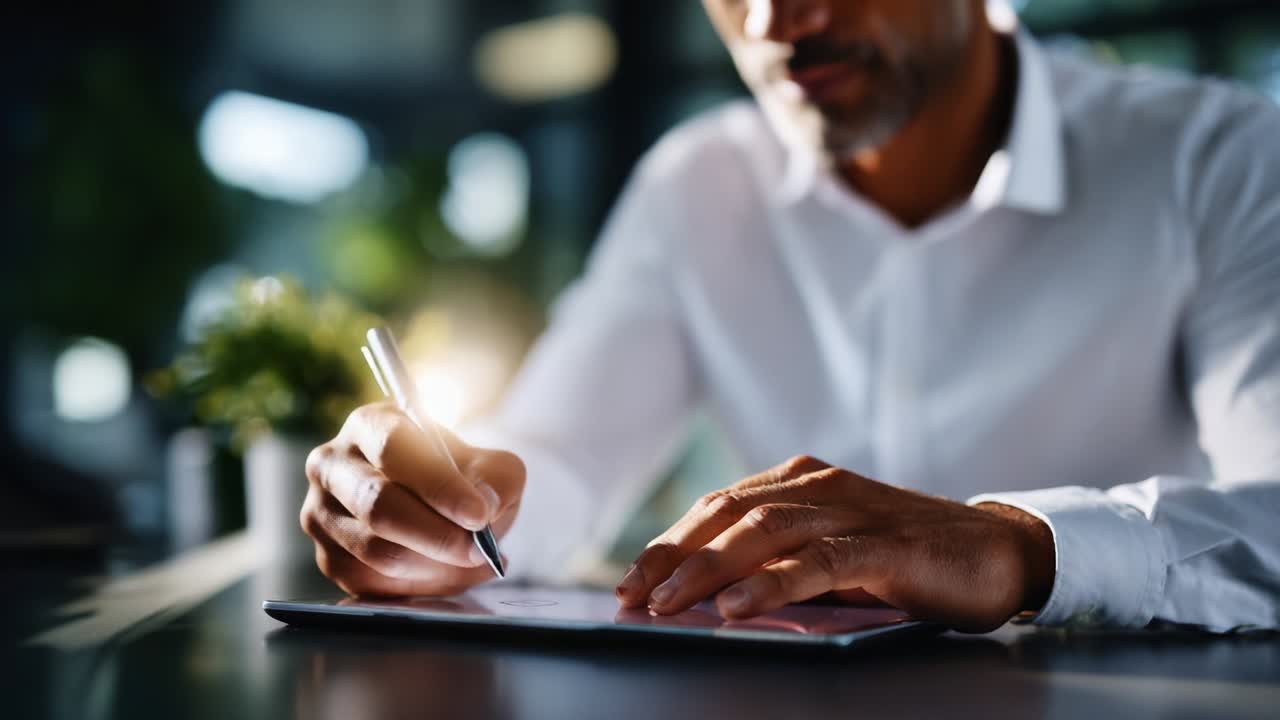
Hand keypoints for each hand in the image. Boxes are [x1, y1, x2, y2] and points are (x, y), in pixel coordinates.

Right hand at [301, 402, 524, 596]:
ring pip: (374, 551)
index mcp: (369, 425)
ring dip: (433, 566)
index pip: (393, 450)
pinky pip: (369, 583)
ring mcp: (320, 512)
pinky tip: (448, 575)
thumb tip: (484, 505)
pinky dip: (418, 587)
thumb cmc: (458, 477)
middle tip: (479, 549)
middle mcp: (333, 464)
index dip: (437, 485)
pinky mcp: (326, 556)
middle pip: (377, 506)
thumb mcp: (490, 465)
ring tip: (471, 563)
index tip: (477, 514)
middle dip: (437, 535)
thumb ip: (496, 479)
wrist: (437, 506)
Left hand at [615, 456, 1053, 631]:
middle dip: (670, 555)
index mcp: (799, 483)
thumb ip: (781, 562)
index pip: (717, 508)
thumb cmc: (908, 557)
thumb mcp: (832, 554)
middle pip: (724, 515)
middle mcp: (816, 487)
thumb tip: (712, 598)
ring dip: (704, 570)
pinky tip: (734, 606)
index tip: (630, 579)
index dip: (669, 542)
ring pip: (759, 534)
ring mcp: (848, 511)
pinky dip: (768, 584)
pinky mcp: (880, 545)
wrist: (998, 552)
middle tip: (630, 595)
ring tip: (665, 602)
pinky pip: (813, 563)